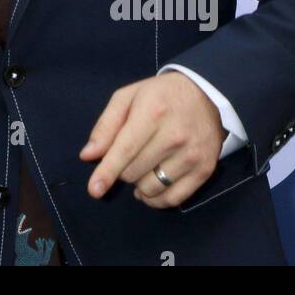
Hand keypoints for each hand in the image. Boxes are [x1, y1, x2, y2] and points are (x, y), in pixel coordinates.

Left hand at [78, 71, 225, 208]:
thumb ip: (105, 125)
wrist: (206, 95)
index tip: (94, 190)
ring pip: (151, 188)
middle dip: (122, 169)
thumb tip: (88, 156)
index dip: (107, 171)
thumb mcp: (127, 97)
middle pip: (133, 172)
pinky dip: (155, 199)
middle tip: (128, 154)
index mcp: (152, 113)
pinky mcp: (205, 170)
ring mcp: (192, 155)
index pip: (125, 150)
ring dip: (138, 184)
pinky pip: (173, 199)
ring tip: (141, 167)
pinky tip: (150, 188)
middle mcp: (174, 136)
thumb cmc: (159, 95)